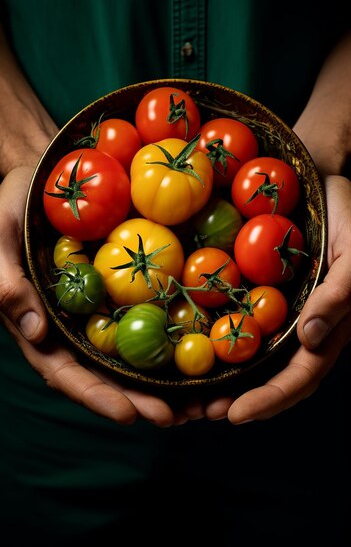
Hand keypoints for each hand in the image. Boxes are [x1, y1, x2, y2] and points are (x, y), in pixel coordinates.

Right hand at [0, 166, 204, 426]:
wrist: (42, 173)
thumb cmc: (11, 204)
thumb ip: (6, 280)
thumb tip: (32, 330)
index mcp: (39, 322)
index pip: (65, 371)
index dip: (96, 395)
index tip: (129, 414)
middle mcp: (72, 324)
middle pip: (106, 373)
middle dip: (140, 400)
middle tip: (180, 417)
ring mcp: (99, 307)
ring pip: (131, 352)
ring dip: (163, 381)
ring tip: (201, 401)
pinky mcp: (122, 286)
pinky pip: (147, 313)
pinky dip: (172, 336)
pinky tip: (201, 347)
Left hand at [204, 174, 350, 422]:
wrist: (322, 180)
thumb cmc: (350, 214)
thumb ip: (341, 293)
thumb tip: (311, 338)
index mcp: (330, 326)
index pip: (300, 375)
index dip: (270, 399)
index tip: (234, 415)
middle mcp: (302, 325)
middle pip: (269, 375)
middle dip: (236, 399)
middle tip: (196, 412)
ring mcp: (279, 309)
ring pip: (250, 353)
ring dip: (219, 376)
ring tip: (184, 394)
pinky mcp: (258, 288)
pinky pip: (235, 315)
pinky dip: (212, 333)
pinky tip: (184, 340)